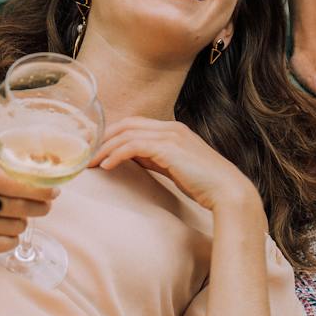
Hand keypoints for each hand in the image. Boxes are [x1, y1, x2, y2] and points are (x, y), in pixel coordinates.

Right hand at [0, 164, 57, 257]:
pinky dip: (10, 239)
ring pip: (14, 227)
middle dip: (39, 207)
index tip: (54, 191)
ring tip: (14, 220)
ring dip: (21, 224)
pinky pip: (4, 244)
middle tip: (45, 206)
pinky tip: (3, 233)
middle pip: (18, 206)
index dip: (39, 188)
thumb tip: (42, 170)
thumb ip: (2, 172)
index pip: (13, 182)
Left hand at [88, 117, 259, 214]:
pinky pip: (134, 146)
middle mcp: (170, 128)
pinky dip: (117, 154)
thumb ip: (156, 158)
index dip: (113, 135)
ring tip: (91, 163)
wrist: (227, 191)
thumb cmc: (204, 184)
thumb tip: (133, 158)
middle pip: (127, 124)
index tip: (97, 150)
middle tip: (87, 155)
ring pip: (127, 134)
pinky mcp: (169, 149)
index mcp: (172, 130)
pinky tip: (107, 167)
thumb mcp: (175, 167)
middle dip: (104, 138)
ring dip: (105, 148)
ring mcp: (170, 136)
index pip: (134, 124)